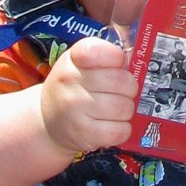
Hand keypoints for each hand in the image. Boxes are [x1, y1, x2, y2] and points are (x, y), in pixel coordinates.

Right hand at [40, 37, 137, 154]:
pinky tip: (114, 124)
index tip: (118, 62)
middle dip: (130, 87)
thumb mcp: (82, 62)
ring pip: (124, 107)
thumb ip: (107, 55)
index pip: (99, 51)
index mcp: (74, 58)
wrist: (48, 120)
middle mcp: (70, 82)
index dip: (117, 57)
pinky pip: (118, 131)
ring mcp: (74, 110)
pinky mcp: (82, 134)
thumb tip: (137, 58)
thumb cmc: (74, 86)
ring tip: (117, 108)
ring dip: (127, 108)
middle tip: (123, 90)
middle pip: (122, 81)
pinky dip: (123, 129)